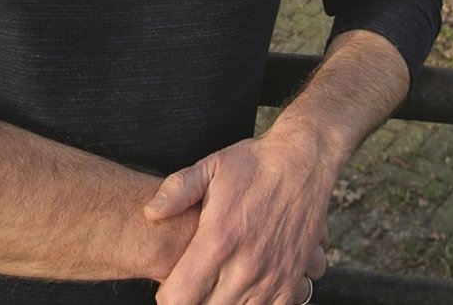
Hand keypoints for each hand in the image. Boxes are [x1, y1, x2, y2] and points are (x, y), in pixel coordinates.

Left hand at [144, 129, 329, 303]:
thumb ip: (177, 190)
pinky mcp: (292, 282)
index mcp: (218, 240)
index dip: (168, 295)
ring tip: (219, 282)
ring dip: (223, 302)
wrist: (304, 162)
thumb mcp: (211, 167)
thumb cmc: (254, 164)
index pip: (179, 299)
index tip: (170, 283)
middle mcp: (244, 267)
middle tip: (195, 281)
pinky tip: (246, 289)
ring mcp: (271, 278)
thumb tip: (149, 213)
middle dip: (195, 300)